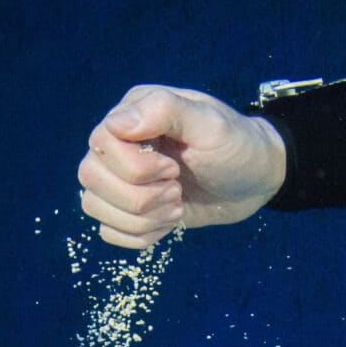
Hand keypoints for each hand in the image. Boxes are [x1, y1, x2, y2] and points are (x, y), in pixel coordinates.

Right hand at [77, 85, 286, 248]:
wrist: (254, 181)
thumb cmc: (236, 146)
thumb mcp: (209, 123)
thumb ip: (164, 111)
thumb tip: (116, 123)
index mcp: (132, 113)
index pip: (101, 144)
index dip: (135, 168)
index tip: (174, 167)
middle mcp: (118, 144)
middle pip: (91, 179)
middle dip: (139, 197)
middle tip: (177, 191)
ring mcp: (121, 179)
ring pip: (95, 208)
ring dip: (141, 219)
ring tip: (176, 206)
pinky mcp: (130, 210)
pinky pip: (109, 232)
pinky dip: (141, 236)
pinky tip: (168, 223)